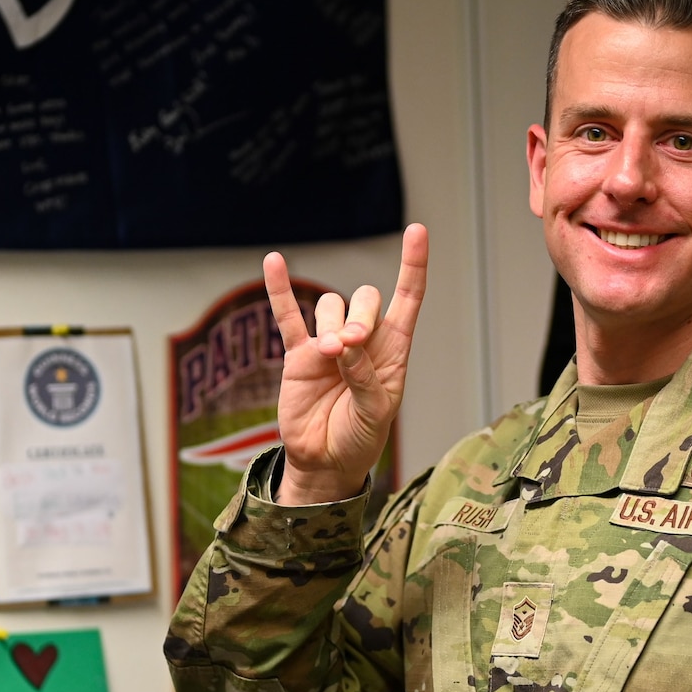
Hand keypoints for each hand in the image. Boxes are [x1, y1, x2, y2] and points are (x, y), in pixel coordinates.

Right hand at [266, 224, 427, 504]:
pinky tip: (274, 261)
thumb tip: (346, 344)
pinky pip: (287, 316)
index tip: (417, 231)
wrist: (325, 460)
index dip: (412, 265)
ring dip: (331, 323)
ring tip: (330, 355)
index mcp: (393, 350)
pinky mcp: (298, 355)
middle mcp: (363, 340)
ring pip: (329, 306)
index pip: (408, 298)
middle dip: (360, 313)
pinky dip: (280, 289)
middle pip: (364, 298)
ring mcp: (329, 344)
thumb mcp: (375, 413)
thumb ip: (364, 378)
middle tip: (353, 343)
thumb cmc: (360, 436)